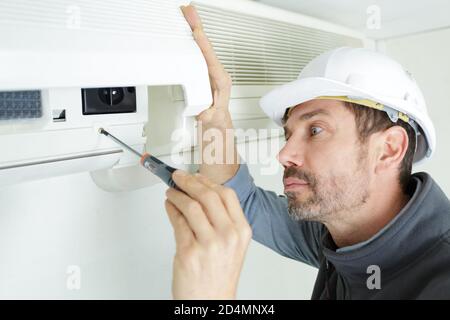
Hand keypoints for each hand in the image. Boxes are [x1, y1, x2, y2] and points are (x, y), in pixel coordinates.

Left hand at [165, 170, 251, 298]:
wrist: (210, 300)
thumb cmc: (219, 274)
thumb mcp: (232, 245)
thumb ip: (221, 219)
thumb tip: (201, 192)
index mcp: (241, 231)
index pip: (227, 195)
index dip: (208, 181)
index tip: (197, 175)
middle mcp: (228, 236)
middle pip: (208, 196)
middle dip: (189, 182)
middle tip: (178, 177)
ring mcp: (208, 244)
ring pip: (190, 206)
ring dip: (176, 194)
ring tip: (171, 192)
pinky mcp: (189, 252)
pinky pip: (177, 222)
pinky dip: (170, 209)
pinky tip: (169, 206)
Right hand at [181, 5, 232, 129]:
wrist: (216, 119)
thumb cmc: (215, 116)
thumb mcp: (211, 117)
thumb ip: (208, 115)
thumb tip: (203, 111)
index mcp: (220, 79)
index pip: (209, 57)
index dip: (203, 44)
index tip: (196, 32)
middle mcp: (216, 70)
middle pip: (205, 44)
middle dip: (197, 26)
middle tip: (188, 11)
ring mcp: (209, 68)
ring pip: (201, 44)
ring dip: (194, 27)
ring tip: (186, 13)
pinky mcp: (203, 68)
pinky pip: (197, 49)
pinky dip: (191, 36)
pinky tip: (186, 27)